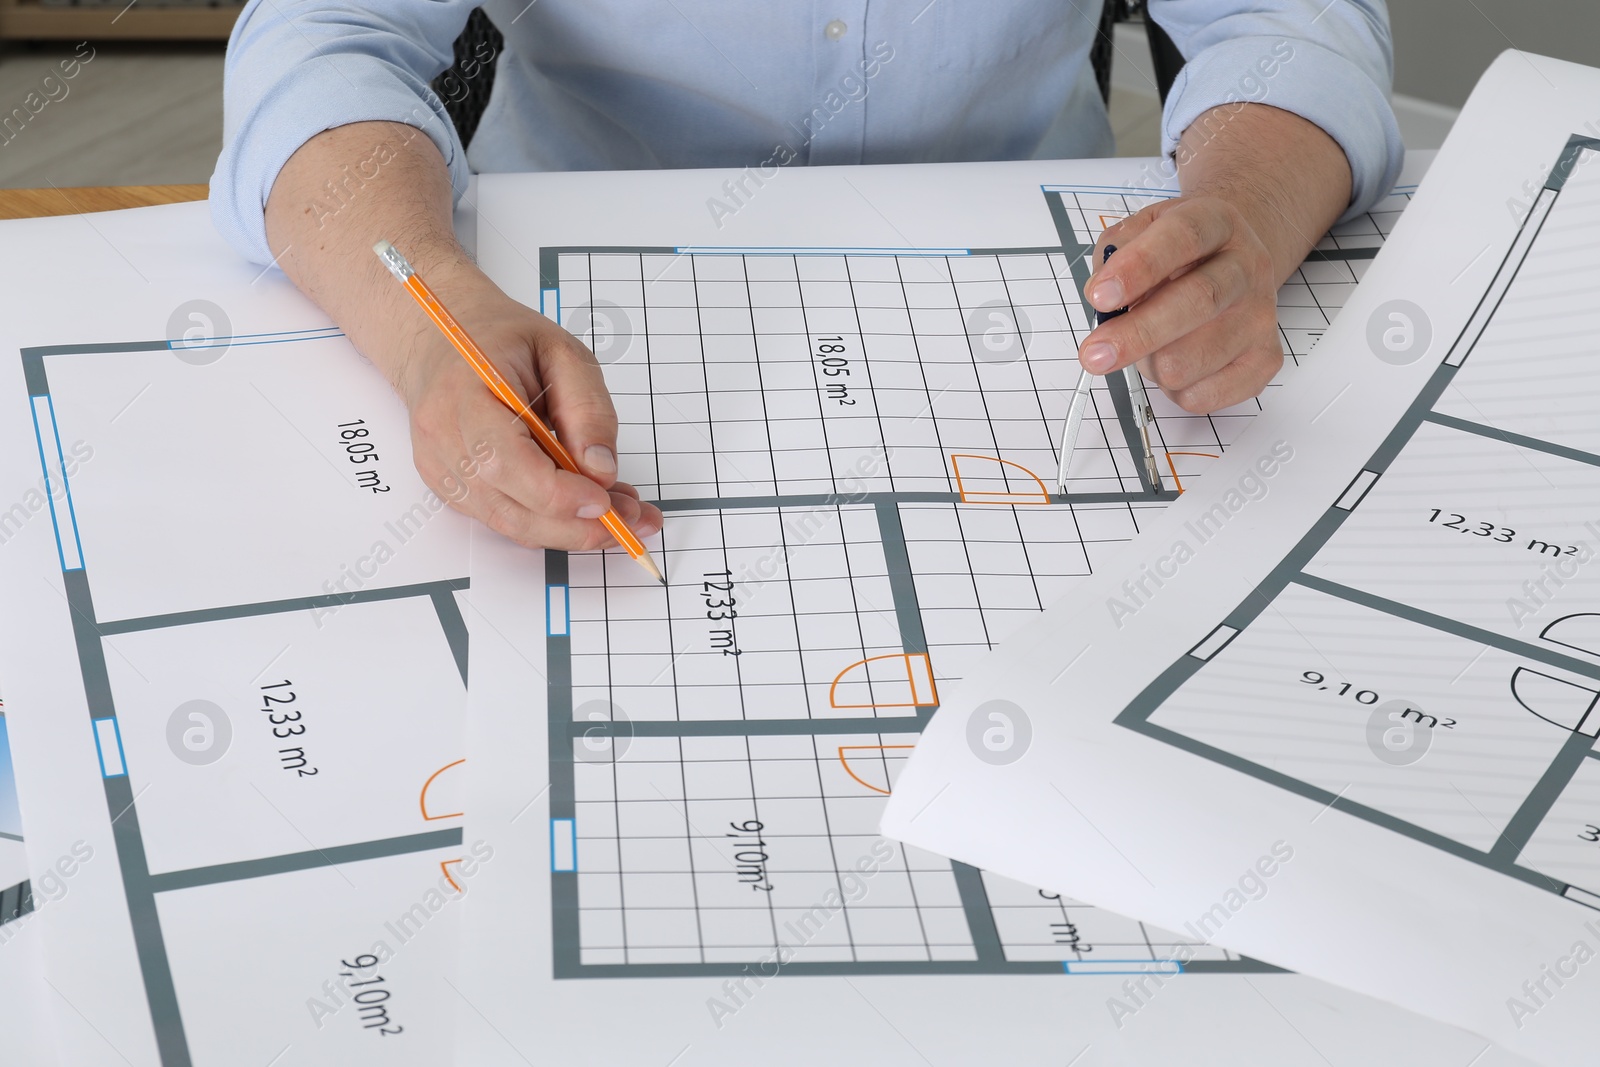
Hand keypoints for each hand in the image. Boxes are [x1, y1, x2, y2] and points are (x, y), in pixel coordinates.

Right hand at [397, 282, 661, 549]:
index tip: (607, 500)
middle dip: (578, 525)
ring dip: (571, 530)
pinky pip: (505, 519)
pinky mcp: (450, 487)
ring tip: (621, 511)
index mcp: (464, 394)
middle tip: (633, 518)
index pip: (507, 464)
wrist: (441, 340)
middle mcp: (443, 438)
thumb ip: (587, 409)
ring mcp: (441, 468)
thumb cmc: (500, 339)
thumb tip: (601, 470)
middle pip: (511, 509)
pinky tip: (584, 505)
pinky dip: (549, 522)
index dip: (560, 494)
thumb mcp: (562, 353)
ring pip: (511, 525)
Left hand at [1077, 195, 1283, 413]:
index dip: (1139, 267)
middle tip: (1093, 355)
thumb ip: (1114, 255)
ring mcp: (1261, 315)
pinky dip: (1174, 392)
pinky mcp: (1265, 359)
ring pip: (1192, 360)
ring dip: (1150, 365)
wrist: (1232, 263)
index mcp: (1217, 223)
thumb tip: (1101, 294)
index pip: (1183, 237)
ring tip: (1149, 347)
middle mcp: (1247, 266)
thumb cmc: (1177, 255)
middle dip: (1137, 335)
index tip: (1099, 297)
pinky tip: (1175, 367)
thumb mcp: (1140, 232)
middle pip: (1199, 302)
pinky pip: (1205, 395)